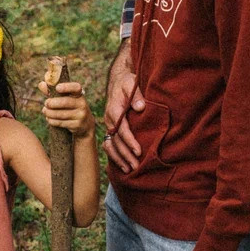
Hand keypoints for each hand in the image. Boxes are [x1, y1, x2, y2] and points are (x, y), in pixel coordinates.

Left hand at [39, 81, 95, 138]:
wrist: (85, 124)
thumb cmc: (71, 107)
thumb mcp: (65, 98)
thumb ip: (53, 91)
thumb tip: (41, 84)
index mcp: (79, 94)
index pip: (76, 87)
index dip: (66, 87)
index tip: (57, 88)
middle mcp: (82, 104)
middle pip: (66, 102)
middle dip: (53, 103)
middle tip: (46, 103)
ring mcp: (80, 115)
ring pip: (61, 114)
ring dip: (50, 113)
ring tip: (45, 111)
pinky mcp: (77, 125)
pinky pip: (61, 123)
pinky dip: (52, 121)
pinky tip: (49, 119)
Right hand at [104, 41, 143, 172]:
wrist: (118, 80)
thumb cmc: (127, 82)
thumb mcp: (131, 83)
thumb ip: (136, 94)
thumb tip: (140, 107)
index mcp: (114, 110)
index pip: (122, 129)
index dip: (130, 141)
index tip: (139, 151)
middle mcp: (109, 120)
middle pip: (116, 141)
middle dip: (126, 154)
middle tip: (136, 166)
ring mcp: (109, 125)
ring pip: (111, 145)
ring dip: (119, 158)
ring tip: (129, 170)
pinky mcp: (111, 128)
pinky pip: (109, 144)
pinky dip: (114, 156)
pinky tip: (122, 165)